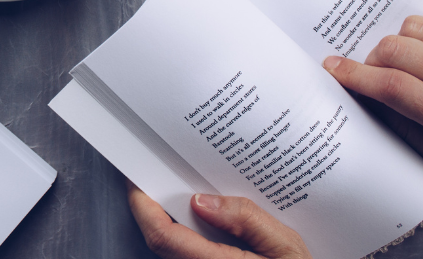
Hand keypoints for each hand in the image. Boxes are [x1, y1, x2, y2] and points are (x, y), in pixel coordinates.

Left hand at [127, 181, 310, 258]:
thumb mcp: (286, 247)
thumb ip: (247, 220)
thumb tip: (202, 200)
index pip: (162, 235)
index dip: (142, 205)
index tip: (136, 178)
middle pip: (160, 239)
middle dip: (152, 205)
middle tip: (152, 172)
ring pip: (170, 247)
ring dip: (167, 218)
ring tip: (175, 186)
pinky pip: (185, 251)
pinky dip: (183, 230)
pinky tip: (197, 213)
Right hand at [323, 0, 422, 175]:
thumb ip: (410, 132)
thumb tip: (370, 102)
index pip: (391, 87)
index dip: (354, 75)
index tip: (333, 68)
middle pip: (396, 51)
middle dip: (373, 60)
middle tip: (375, 72)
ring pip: (416, 27)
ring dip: (403, 41)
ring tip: (410, 58)